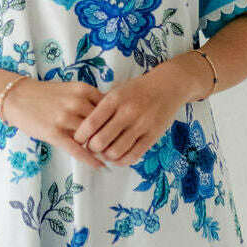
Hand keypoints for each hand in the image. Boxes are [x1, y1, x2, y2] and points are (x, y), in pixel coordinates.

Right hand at [0, 78, 111, 170]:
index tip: (123, 131)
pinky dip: (90, 159)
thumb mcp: (70, 89)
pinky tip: (99, 166)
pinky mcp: (54, 133)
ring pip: (91, 137)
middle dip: (111, 136)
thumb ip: (89, 100)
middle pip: (103, 124)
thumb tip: (112, 115)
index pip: (110, 108)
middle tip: (120, 147)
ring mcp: (65, 118)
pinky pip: (77, 149)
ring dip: (101, 148)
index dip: (117, 121)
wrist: (18, 97)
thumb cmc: (46, 95)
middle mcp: (76, 102)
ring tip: (110, 157)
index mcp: (83, 90)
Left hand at [71, 58, 202, 167]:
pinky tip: (117, 157)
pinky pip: (133, 156)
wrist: (168, 86)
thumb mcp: (117, 91)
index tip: (77, 139)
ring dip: (106, 156)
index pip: (91, 123)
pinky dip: (121, 161)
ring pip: (115, 152)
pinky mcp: (153, 136)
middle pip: (101, 141)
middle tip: (91, 147)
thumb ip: (101, 108)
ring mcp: (142, 125)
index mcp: (115, 99)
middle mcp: (128, 112)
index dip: (80, 136)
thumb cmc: (137, 90)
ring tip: (104, 152)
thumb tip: (82, 130)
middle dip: (91, 148)